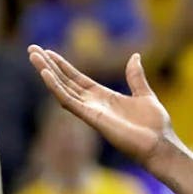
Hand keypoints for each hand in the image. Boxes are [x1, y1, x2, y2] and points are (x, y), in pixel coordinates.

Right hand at [28, 46, 174, 167]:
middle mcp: (93, 104)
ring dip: (47, 73)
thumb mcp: (144, 94)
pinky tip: (46, 74)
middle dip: (49, 66)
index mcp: (104, 97)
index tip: (49, 52)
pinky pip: (69, 101)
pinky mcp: (91, 118)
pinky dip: (56, 88)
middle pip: (65, 82)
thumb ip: (135, 76)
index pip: (77, 79)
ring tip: (34, 57)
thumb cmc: (154, 125)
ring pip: (62, 89)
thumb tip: (134, 56)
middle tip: (32, 49)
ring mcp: (90, 111)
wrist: (160, 144)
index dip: (63, 66)